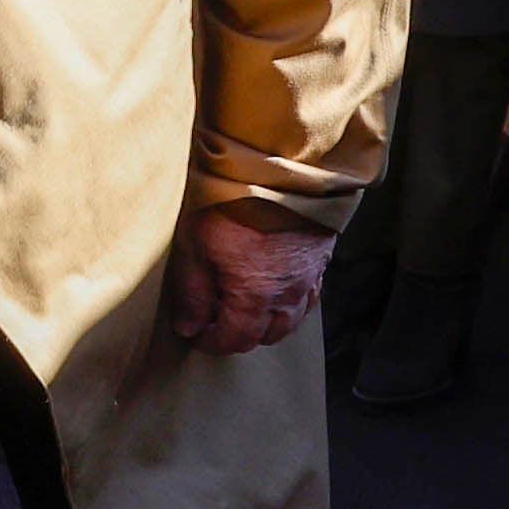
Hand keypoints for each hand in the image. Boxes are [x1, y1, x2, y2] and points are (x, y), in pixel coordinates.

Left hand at [168, 209, 331, 353]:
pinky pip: (308, 297)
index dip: (210, 342)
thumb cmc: (233, 202)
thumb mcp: (195, 245)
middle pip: (264, 336)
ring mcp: (309, 279)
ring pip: (290, 321)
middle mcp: (287, 296)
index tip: (194, 333)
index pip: (233, 340)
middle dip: (238, 335)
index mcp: (254, 298)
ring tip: (245, 308)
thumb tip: (188, 327)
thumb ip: (191, 292)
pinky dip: (290, 303)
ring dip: (266, 322)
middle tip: (216, 320)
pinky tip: (276, 291)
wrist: (279, 165)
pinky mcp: (320, 260)